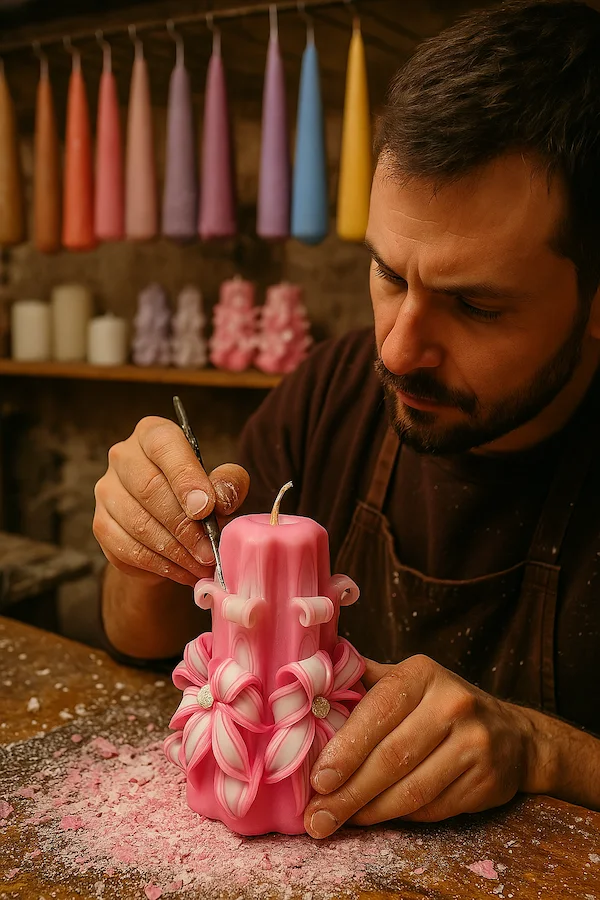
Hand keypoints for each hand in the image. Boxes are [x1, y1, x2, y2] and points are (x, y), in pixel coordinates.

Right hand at [93, 416, 248, 586]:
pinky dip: (160, 566)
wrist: (167, 523)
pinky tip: (183, 572)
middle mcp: (123, 457)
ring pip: (138, 524)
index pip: (163, 446)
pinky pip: (128, 549)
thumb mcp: (220, 482)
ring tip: (201, 566)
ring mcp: (107, 491)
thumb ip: (227, 483)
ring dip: (175, 551)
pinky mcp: (101, 524)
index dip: (185, 477)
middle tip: (209, 551)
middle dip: (184, 526)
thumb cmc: (198, 494)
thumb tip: (221, 498)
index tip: (206, 508)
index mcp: (153, 434)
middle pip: (149, 489)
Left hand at [304, 654, 538, 837]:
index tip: (318, 778)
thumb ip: (364, 681)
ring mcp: (474, 744)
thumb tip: (308, 680)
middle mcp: (453, 704)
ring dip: (369, 811)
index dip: (346, 748)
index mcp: (423, 674)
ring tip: (339, 821)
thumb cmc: (439, 704)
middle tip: (317, 814)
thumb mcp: (407, 680)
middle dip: (349, 791)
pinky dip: (398, 817)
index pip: (378, 711)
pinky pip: (431, 808)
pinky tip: (376, 817)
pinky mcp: (486, 781)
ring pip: (411, 790)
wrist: (512, 734)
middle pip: (392, 757)